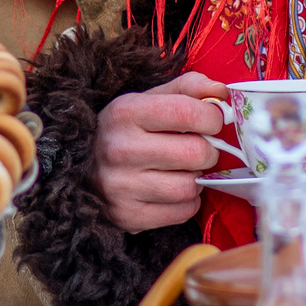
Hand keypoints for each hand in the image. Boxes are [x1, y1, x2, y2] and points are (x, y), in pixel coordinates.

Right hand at [93, 70, 232, 231]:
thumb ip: (187, 89)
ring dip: (197, 179)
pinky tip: (173, 190)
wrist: (83, 167)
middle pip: (195, 153)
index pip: (187, 112)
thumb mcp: (148, 100)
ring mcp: (121, 186)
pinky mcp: (127, 216)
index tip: (212, 122)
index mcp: (124, 113)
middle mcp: (119, 149)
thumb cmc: (127, 130)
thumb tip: (222, 92)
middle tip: (199, 149)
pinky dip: (187, 202)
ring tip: (183, 170)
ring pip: (190, 186)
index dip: (212, 118)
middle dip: (208, 151)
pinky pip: (182, 212)